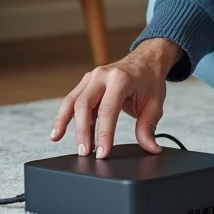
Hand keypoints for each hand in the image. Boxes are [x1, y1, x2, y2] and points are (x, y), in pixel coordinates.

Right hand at [49, 38, 182, 158]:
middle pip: (84, 105)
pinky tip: (58, 131)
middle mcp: (103, 75)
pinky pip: (72, 99)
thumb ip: (148, 128)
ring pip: (72, 101)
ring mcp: (92, 76)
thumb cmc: (150, 81)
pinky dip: (64, 115)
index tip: (102, 153)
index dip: (104, 134)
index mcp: (121, 79)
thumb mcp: (155, 104)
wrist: (146, 60)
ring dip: (65, 122)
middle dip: (82, 131)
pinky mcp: (86, 82)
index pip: (108, 110)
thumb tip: (151, 149)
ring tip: (58, 140)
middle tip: (84, 153)